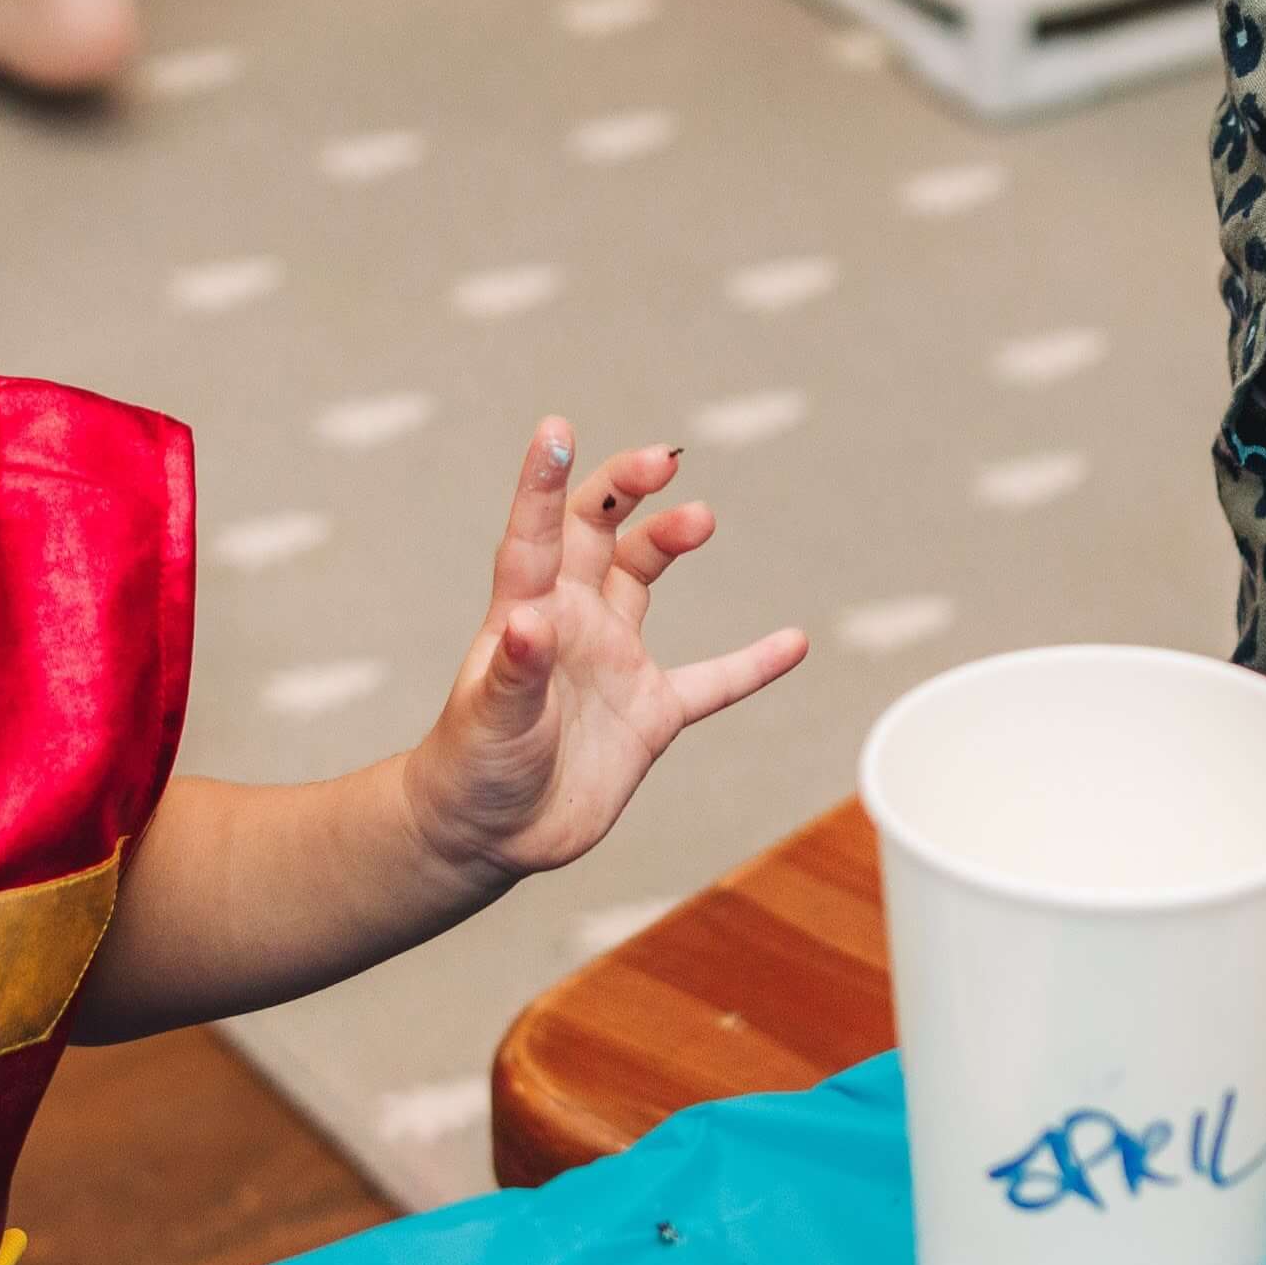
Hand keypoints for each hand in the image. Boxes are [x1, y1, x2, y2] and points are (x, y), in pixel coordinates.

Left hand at [401, 422, 809, 882]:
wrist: (490, 834)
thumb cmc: (472, 769)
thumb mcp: (489, 721)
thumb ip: (512, 673)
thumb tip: (526, 624)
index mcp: (525, 613)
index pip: (536, 534)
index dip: (543, 482)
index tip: (556, 430)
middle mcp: (572, 623)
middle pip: (598, 533)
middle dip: (626, 489)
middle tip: (664, 462)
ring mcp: (614, 663)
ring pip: (643, 579)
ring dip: (670, 541)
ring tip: (701, 519)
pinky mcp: (650, 713)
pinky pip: (712, 682)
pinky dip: (753, 665)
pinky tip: (794, 642)